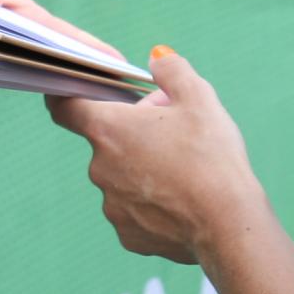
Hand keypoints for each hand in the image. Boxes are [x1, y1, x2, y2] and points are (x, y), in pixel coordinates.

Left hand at [48, 48, 257, 264]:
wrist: (228, 224)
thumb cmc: (211, 157)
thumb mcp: (199, 98)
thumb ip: (173, 71)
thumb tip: (156, 58)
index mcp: (109, 131)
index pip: (65, 108)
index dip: (67, 97)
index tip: (75, 93)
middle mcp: (100, 169)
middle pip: (109, 142)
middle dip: (135, 133)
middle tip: (174, 133)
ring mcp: (112, 206)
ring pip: (123, 177)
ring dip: (143, 169)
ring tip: (184, 171)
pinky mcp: (129, 236)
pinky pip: (135, 211)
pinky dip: (153, 204)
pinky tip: (182, 202)